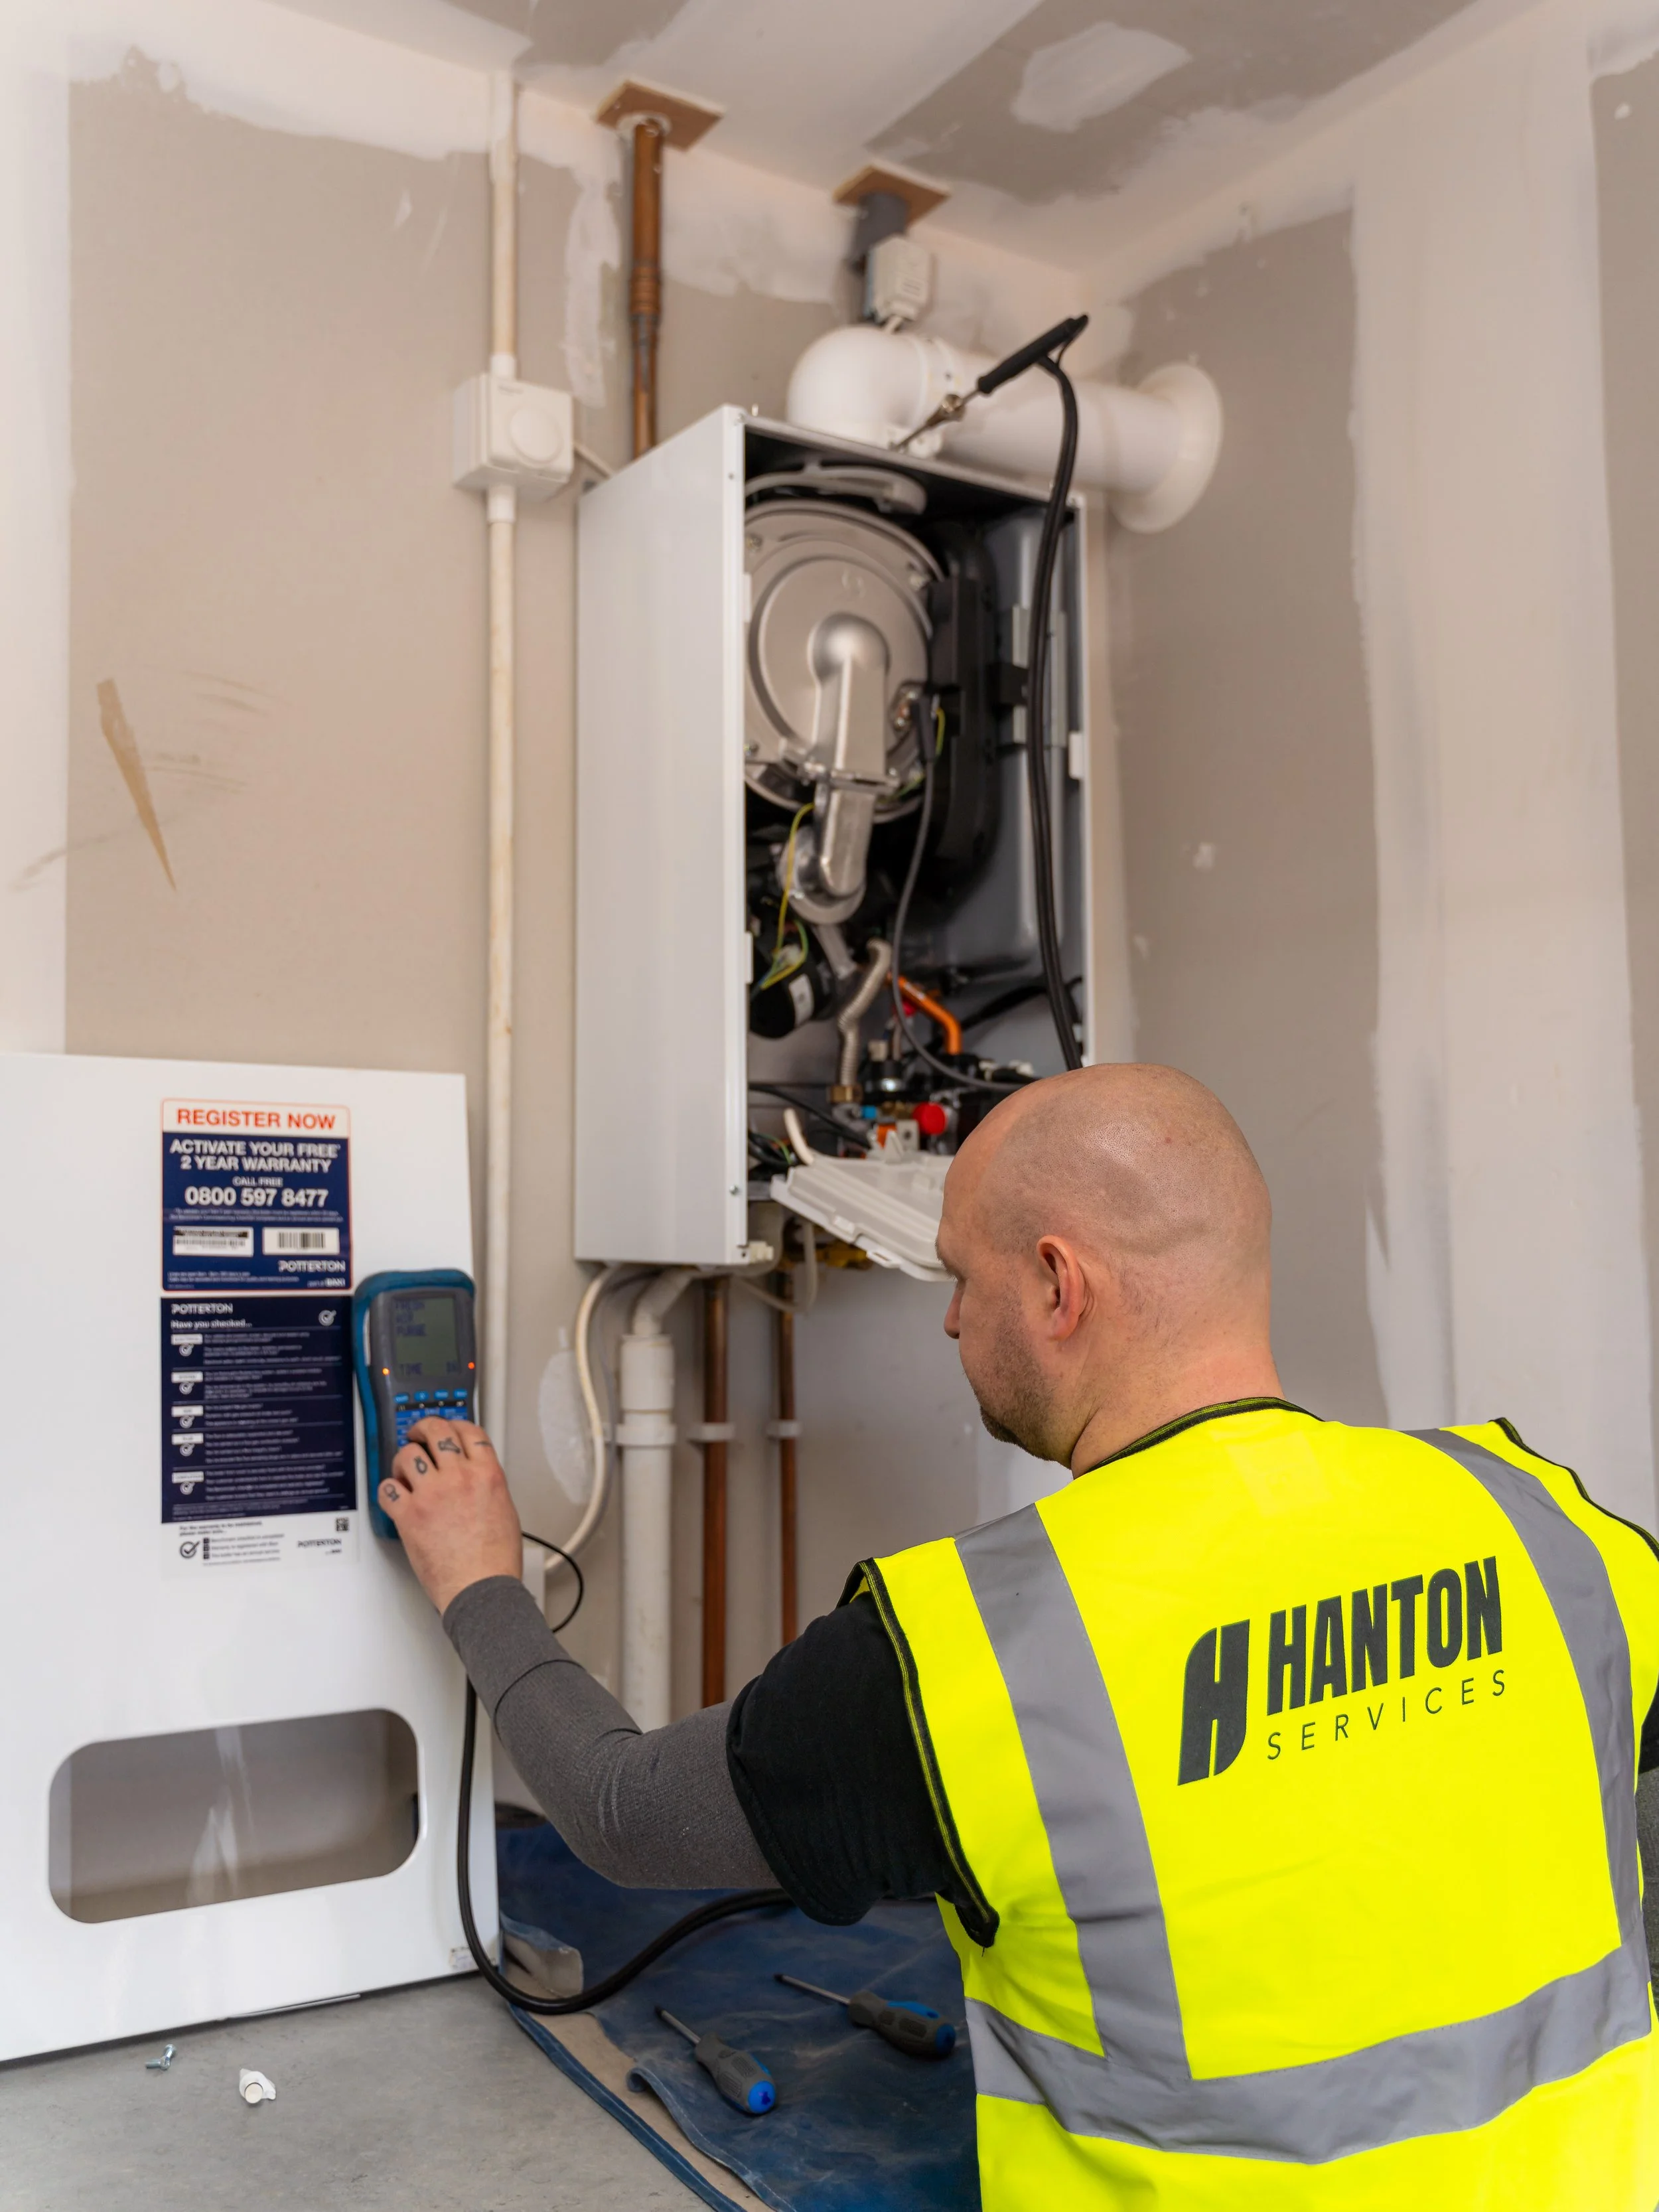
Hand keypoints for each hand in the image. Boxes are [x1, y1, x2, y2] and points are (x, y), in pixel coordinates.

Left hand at [379, 1417, 522, 1615]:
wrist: (481, 1588)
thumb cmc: (496, 1560)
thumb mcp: (505, 1509)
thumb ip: (487, 1485)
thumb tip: (474, 1477)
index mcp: (487, 1474)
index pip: (469, 1430)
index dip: (454, 1423)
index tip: (446, 1428)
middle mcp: (459, 1478)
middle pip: (436, 1430)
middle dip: (422, 1428)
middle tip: (416, 1435)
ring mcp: (432, 1494)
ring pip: (407, 1454)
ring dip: (404, 1461)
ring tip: (404, 1471)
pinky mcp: (409, 1515)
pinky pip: (388, 1488)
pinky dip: (388, 1490)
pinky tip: (394, 1497)